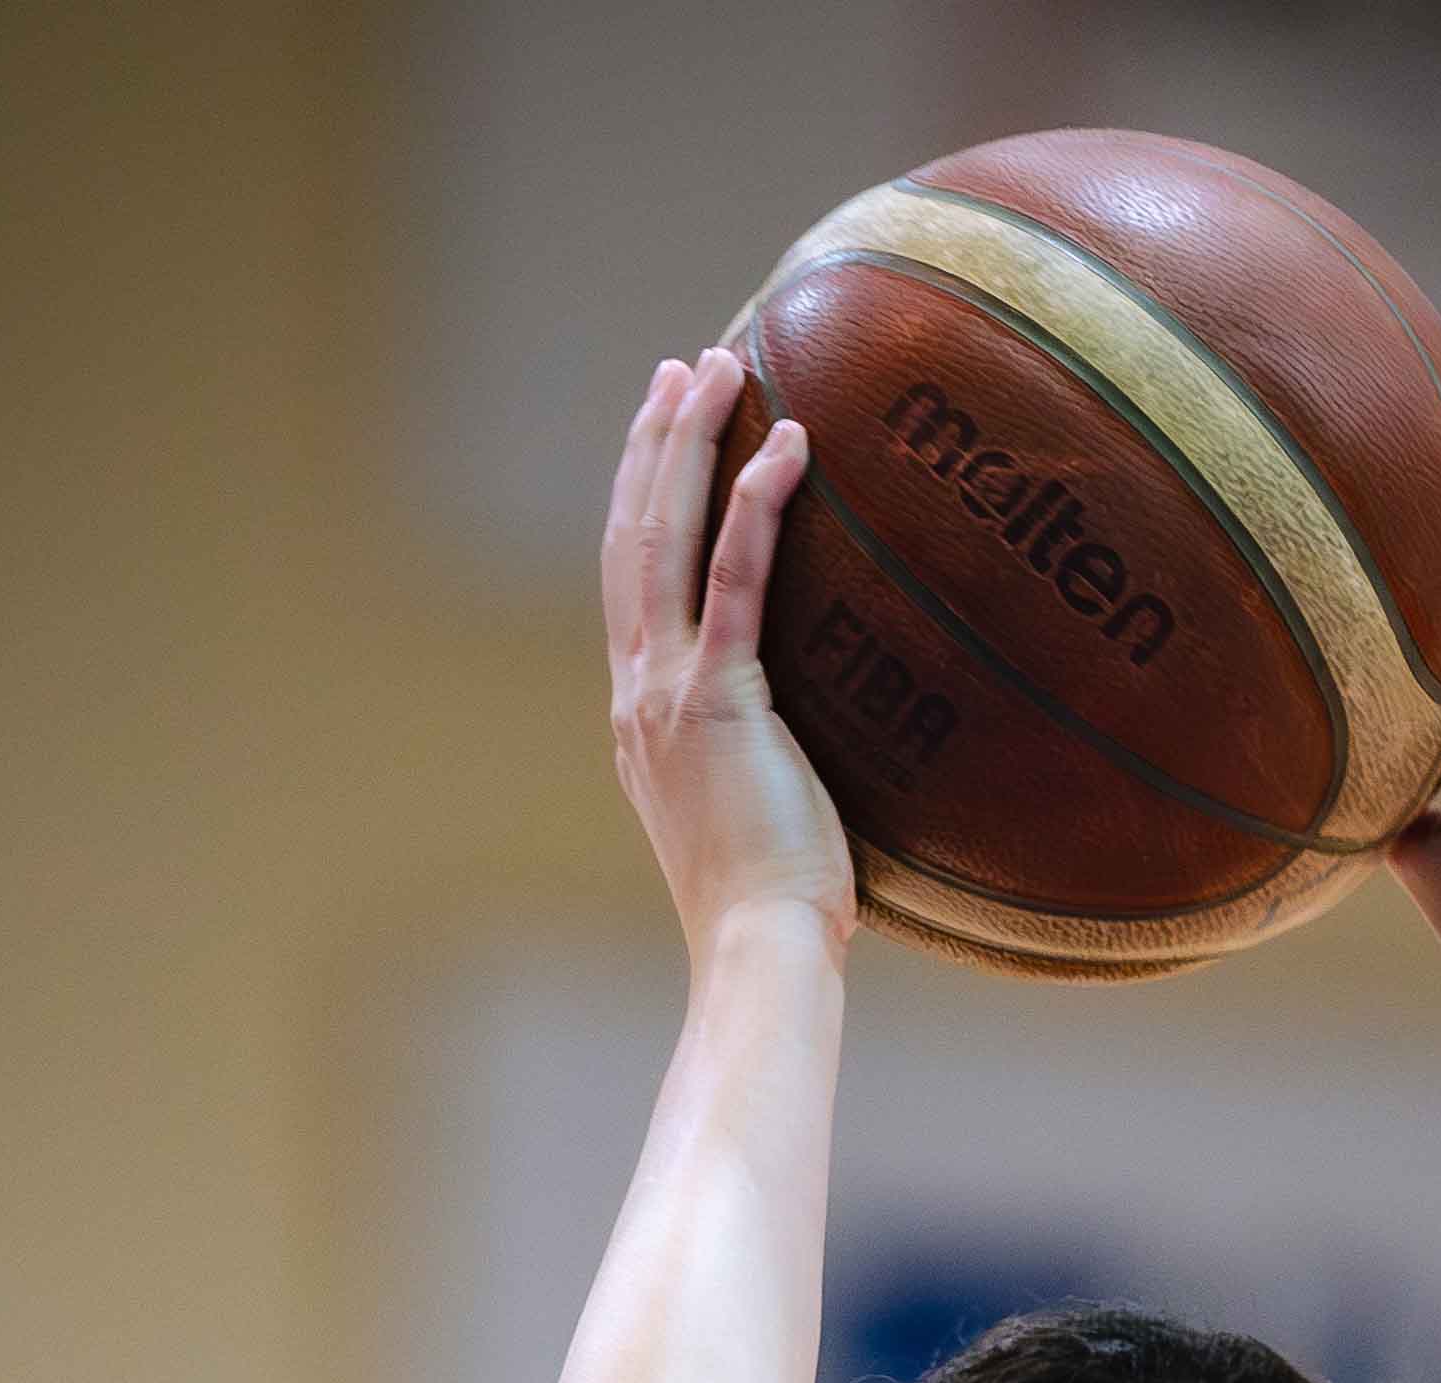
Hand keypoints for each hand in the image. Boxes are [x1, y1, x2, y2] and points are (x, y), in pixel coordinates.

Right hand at [604, 346, 855, 967]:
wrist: (761, 955)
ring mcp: (666, 695)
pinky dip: (755, 502)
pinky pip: (734, 578)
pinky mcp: (716, 702)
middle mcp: (637, 696)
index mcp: (640, 720)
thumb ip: (756, 762)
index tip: (662, 436)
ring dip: (686, 443)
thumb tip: (810, 742)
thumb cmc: (776, 911)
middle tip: (680, 372)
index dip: (640, 501)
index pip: (631, 586)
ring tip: (713, 370)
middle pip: (631, 539)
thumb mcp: (753, 816)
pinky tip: (786, 443)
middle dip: (652, 446)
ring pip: (663, 537)